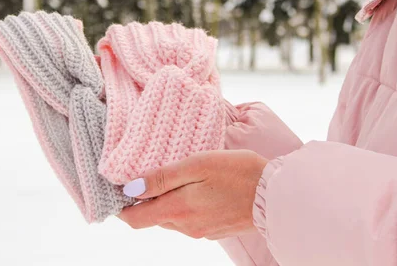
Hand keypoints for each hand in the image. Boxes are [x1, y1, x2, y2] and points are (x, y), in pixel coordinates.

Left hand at [118, 150, 267, 239]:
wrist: (277, 195)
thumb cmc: (239, 172)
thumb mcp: (198, 164)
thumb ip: (162, 177)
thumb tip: (130, 189)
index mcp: (178, 210)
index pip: (135, 219)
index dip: (121, 207)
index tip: (119, 188)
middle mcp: (186, 226)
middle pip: (153, 217)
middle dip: (145, 199)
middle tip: (149, 172)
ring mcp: (201, 231)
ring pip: (171, 218)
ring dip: (167, 201)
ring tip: (176, 176)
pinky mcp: (215, 230)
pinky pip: (190, 219)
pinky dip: (185, 205)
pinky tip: (197, 188)